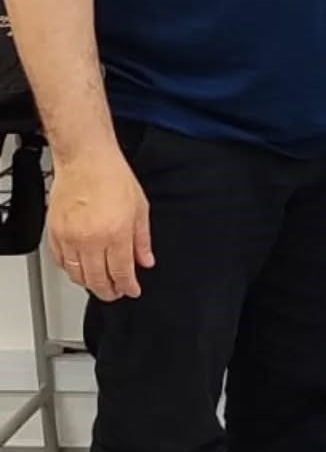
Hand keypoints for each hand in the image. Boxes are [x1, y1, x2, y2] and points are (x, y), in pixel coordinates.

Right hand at [47, 145, 152, 301]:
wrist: (85, 160)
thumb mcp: (140, 208)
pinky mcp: (54, 233)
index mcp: (116, 233)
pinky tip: (80, 269)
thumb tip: (145, 260)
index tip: (132, 290)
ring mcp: (69, 237)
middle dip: (109, 291)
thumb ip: (142, 239)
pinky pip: (60, 262)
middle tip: (116, 292)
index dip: (128, 287)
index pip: (122, 273)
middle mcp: (91, 239)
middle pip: (98, 280)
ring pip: (77, 275)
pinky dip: (70, 270)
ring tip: (100, 283)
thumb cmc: (112, 177)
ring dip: (89, 284)